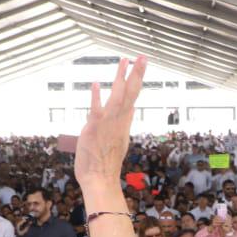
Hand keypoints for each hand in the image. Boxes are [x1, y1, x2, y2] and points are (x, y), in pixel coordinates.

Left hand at [75, 57, 148, 188]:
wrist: (101, 180)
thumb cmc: (106, 162)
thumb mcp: (119, 139)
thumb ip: (125, 122)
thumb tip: (132, 108)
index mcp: (124, 123)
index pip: (132, 96)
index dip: (137, 79)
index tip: (141, 63)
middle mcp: (118, 121)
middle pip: (131, 94)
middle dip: (137, 74)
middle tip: (142, 56)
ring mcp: (108, 125)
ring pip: (118, 98)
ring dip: (121, 78)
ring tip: (124, 60)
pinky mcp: (94, 129)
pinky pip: (96, 110)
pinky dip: (96, 97)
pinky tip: (97, 84)